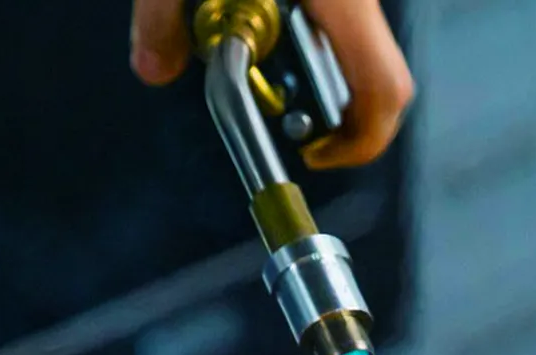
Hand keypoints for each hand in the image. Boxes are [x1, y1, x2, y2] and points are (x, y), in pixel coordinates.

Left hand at [130, 0, 413, 169]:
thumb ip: (161, 17)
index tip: (313, 156)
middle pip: (381, 81)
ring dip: (314, 74)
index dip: (359, 143)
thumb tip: (154, 70)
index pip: (382, 93)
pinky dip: (304, 38)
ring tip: (258, 63)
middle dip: (335, 115)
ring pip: (358, 50)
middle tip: (284, 119)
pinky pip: (339, 21)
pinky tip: (256, 18)